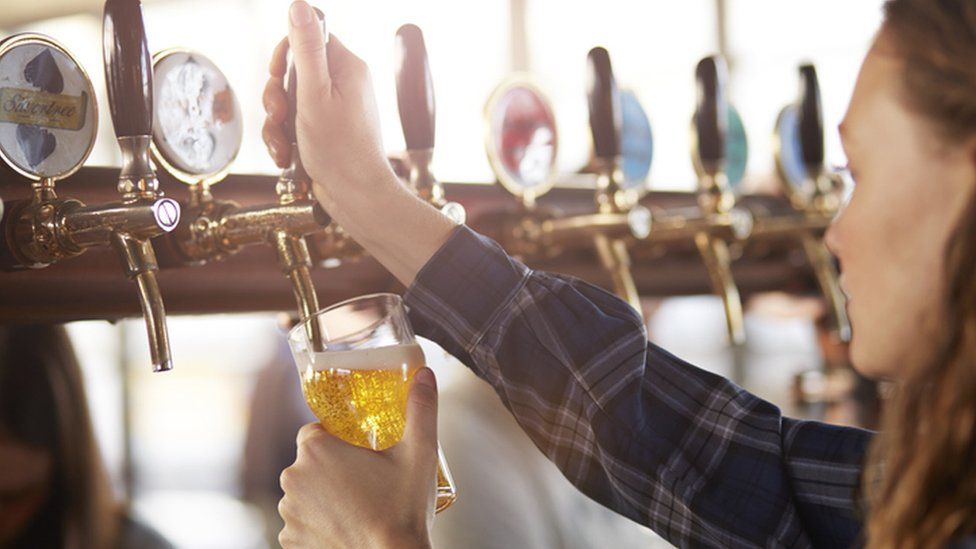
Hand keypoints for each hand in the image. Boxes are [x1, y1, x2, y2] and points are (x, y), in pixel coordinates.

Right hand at [262, 1, 456, 286]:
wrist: (358, 199)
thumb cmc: (341, 151)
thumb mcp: (314, 95)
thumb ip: (306, 49)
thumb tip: (300, 5)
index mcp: (348, 68)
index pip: (308, 38)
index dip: (285, 56)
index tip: (276, 76)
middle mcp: (345, 85)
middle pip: (294, 71)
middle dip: (276, 96)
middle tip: (278, 116)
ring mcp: (336, 110)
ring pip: (290, 102)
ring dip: (277, 125)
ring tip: (282, 146)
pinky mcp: (327, 133)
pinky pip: (296, 125)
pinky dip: (286, 140)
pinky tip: (287, 158)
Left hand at [277, 367, 439, 548]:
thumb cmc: (402, 510)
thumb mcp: (419, 452)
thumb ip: (421, 408)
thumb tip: (425, 374)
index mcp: (316, 451)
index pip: (315, 431)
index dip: (338, 439)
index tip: (359, 452)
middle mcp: (293, 479)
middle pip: (310, 462)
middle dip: (333, 468)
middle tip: (366, 481)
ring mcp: (289, 513)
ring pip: (305, 492)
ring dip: (324, 495)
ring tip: (358, 506)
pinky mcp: (290, 541)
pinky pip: (301, 522)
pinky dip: (318, 523)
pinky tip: (345, 526)